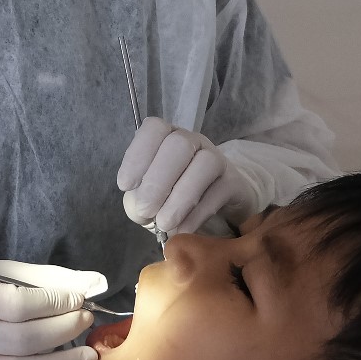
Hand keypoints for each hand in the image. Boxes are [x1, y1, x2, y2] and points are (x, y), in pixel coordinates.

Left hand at [117, 118, 255, 234]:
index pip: (153, 129)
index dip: (137, 156)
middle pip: (178, 145)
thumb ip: (139, 198)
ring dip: (179, 198)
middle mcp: (193, 141)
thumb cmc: (176, 194)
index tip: (126, 186)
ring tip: (164, 224)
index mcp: (167, 137)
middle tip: (144, 211)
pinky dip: (196, 215)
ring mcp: (217, 158)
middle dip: (157, 181)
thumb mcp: (152, 194)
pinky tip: (182, 230)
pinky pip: (218, 192)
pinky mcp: (234, 182)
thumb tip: (138, 210)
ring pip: (204, 165)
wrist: (220, 203)